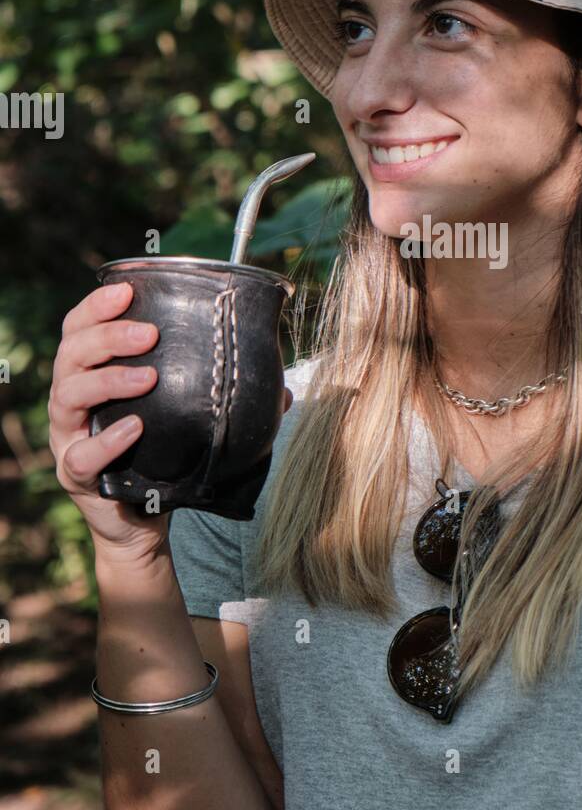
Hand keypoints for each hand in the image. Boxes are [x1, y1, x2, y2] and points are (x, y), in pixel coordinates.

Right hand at [48, 280, 294, 564]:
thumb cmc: (162, 454)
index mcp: (93, 374)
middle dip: (107, 336)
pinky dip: (107, 440)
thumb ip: (224, 395)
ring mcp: (70, 437)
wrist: (144, 520)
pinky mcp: (76, 475)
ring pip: (69, 395)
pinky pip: (81, 455)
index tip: (128, 289)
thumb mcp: (188, 416)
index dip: (97, 306)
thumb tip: (284, 387)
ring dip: (108, 379)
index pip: (80, 328)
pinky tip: (134, 428)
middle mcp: (73, 400)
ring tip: (148, 376)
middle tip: (147, 333)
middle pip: (71, 353)